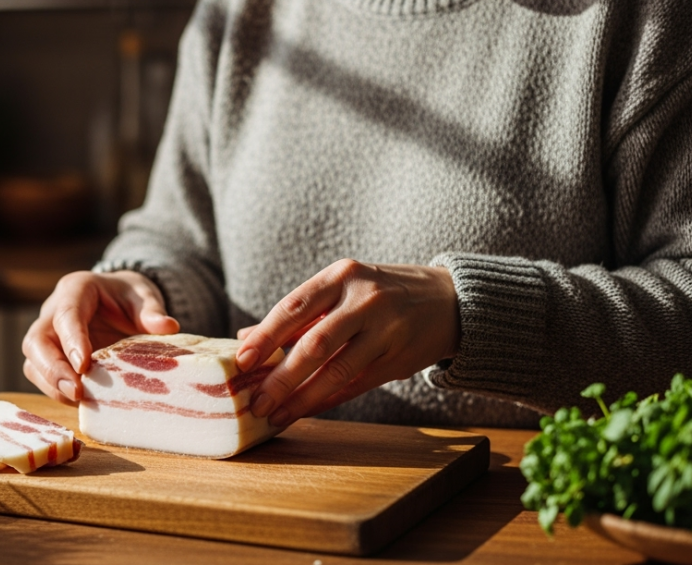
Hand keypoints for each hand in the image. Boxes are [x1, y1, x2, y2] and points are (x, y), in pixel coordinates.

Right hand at [22, 270, 179, 403]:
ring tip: (80, 401)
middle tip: (77, 392)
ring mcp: (48, 336)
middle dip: (52, 370)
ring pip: (33, 362)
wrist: (117, 301)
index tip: (84, 365)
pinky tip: (81, 402)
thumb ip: (152, 311)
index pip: (65, 315)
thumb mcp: (143, 296)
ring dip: (52, 385)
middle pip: (36, 341)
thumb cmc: (127, 297)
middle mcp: (53, 312)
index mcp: (75, 289)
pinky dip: (57, 392)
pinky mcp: (50, 358)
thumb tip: (168, 326)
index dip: (72, 340)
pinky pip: (42, 377)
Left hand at [235, 259, 459, 426]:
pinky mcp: (400, 360)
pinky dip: (327, 401)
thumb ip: (297, 313)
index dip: (265, 336)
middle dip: (281, 377)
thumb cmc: (379, 292)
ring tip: (276, 415)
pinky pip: (356, 385)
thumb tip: (245, 339)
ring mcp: (386, 331)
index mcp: (342, 276)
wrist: (450, 300)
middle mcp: (365, 300)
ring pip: (337, 371)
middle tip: (256, 401)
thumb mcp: (342, 287)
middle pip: (315, 344)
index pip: (294, 307)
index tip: (241, 361)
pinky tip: (304, 412)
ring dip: (302, 398)